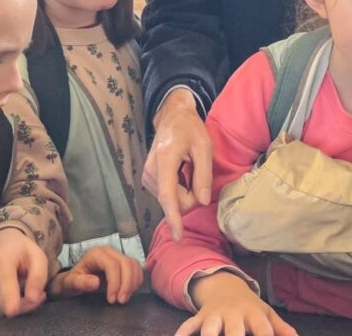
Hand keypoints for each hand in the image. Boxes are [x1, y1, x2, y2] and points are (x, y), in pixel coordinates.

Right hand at [0, 227, 47, 318]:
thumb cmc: (21, 253)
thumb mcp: (37, 257)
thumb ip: (39, 276)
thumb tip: (33, 298)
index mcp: (2, 258)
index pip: (5, 280)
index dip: (9, 297)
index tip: (12, 310)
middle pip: (3, 302)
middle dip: (22, 305)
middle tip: (31, 294)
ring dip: (10, 308)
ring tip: (17, 292)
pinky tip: (2, 296)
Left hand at [47, 247, 142, 303]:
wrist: (73, 280)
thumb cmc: (71, 281)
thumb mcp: (70, 283)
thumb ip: (81, 282)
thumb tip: (96, 282)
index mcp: (96, 254)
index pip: (112, 265)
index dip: (115, 282)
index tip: (112, 300)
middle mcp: (109, 251)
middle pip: (126, 263)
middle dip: (127, 284)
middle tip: (121, 301)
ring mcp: (117, 255)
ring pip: (134, 264)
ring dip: (133, 283)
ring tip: (124, 298)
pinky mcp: (123, 262)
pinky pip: (136, 268)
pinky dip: (136, 280)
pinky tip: (130, 291)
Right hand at [144, 88, 212, 240]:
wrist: (172, 116)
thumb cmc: (190, 128)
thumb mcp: (204, 146)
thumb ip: (203, 175)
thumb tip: (201, 202)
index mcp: (165, 158)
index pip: (168, 194)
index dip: (174, 216)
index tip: (178, 235)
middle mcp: (151, 169)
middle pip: (173, 200)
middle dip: (190, 196)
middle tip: (197, 173)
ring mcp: (147, 174)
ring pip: (170, 200)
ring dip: (184, 192)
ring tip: (187, 168)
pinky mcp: (148, 178)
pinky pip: (167, 195)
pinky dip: (177, 189)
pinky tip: (180, 172)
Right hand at [177, 272, 297, 335]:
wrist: (226, 286)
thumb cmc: (250, 308)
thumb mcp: (267, 315)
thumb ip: (281, 329)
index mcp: (253, 314)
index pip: (263, 330)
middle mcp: (233, 314)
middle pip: (234, 331)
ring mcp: (215, 315)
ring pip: (209, 328)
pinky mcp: (200, 317)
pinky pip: (188, 325)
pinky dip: (183, 332)